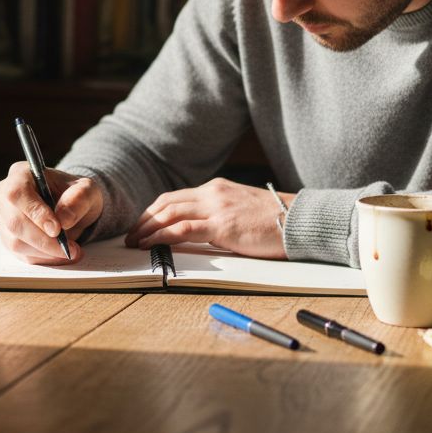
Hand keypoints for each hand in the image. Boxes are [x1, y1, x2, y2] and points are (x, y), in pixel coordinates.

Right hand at [0, 162, 104, 264]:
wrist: (71, 207)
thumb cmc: (75, 194)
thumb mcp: (87, 190)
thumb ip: (79, 199)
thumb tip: (64, 220)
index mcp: (20, 174)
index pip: (17, 193)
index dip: (35, 213)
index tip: (57, 230)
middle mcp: (4, 194)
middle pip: (15, 222)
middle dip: (44, 240)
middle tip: (70, 249)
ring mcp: (3, 218)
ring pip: (16, 242)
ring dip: (45, 252)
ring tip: (71, 252)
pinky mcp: (7, 237)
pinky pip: (20, 254)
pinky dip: (43, 259)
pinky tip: (60, 255)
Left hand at [124, 178, 294, 258]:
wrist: (300, 221)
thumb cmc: (276, 221)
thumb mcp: (242, 211)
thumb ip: (220, 215)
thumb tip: (200, 230)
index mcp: (217, 188)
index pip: (175, 197)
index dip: (153, 212)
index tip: (141, 225)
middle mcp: (213, 193)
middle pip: (166, 203)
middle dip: (144, 220)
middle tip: (131, 235)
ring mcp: (217, 208)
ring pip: (170, 214)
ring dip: (147, 229)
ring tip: (135, 242)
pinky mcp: (223, 226)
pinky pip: (183, 229)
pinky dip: (162, 236)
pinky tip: (151, 244)